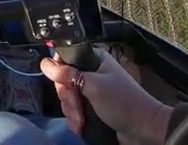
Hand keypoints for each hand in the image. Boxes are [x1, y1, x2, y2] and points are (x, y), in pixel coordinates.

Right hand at [40, 51, 172, 144]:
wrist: (143, 129)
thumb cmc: (122, 102)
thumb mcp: (93, 86)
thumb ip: (68, 75)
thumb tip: (45, 63)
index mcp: (94, 60)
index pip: (65, 58)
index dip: (59, 72)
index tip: (63, 85)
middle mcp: (91, 73)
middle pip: (63, 81)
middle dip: (68, 99)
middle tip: (77, 110)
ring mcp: (91, 91)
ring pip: (67, 98)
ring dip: (71, 112)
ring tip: (81, 122)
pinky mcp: (91, 108)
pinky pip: (74, 110)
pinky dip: (75, 119)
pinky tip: (81, 126)